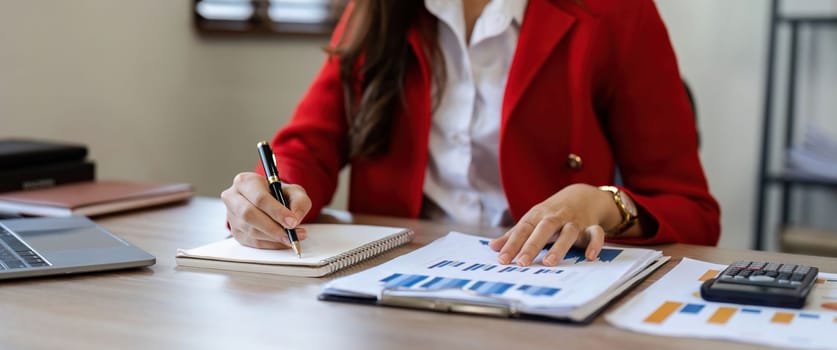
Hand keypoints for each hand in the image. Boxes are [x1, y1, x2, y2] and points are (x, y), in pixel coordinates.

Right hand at [221, 172, 311, 248]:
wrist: (270, 200)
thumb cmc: (279, 194)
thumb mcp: (294, 191)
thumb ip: (299, 201)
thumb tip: (295, 217)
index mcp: (246, 182)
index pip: (259, 198)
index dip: (276, 212)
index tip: (292, 222)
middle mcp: (233, 197)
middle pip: (249, 215)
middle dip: (273, 228)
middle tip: (291, 234)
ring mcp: (231, 215)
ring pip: (250, 230)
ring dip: (274, 238)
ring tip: (292, 237)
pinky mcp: (235, 231)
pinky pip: (252, 242)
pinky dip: (270, 244)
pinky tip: (282, 241)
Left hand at [488, 183, 619, 266]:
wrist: (582, 195)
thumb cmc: (552, 213)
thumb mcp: (532, 220)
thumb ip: (514, 235)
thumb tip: (493, 247)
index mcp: (538, 215)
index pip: (523, 229)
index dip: (512, 244)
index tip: (502, 259)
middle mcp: (556, 217)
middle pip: (543, 229)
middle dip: (532, 245)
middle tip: (522, 263)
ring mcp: (574, 221)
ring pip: (568, 232)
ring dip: (559, 247)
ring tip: (549, 262)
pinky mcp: (591, 226)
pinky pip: (596, 233)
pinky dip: (594, 244)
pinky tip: (589, 257)